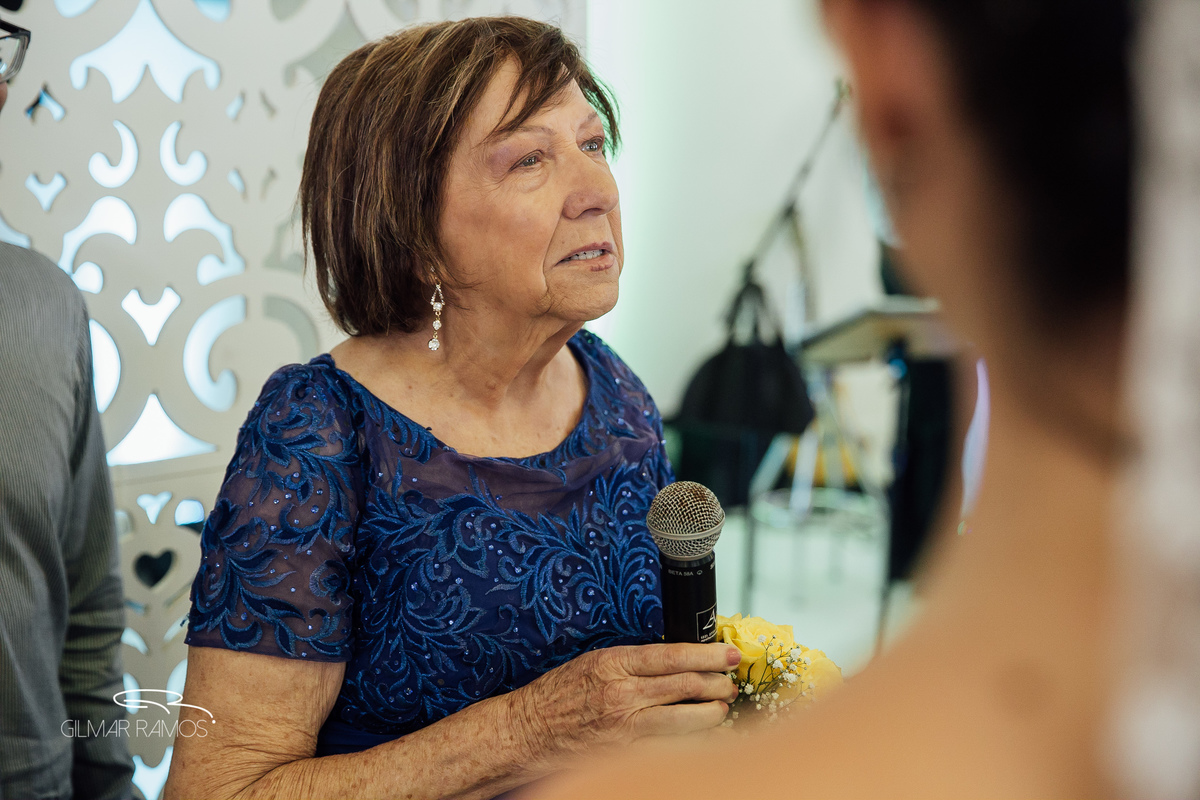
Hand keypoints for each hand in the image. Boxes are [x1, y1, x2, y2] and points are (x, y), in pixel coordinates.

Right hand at [508, 643, 740, 763]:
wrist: (527, 731)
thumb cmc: (558, 695)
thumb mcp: (594, 663)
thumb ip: (632, 662)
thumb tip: (675, 660)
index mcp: (614, 664)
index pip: (674, 655)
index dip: (708, 654)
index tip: (728, 653)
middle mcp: (623, 694)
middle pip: (687, 685)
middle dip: (718, 683)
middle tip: (731, 681)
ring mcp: (626, 727)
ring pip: (687, 719)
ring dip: (712, 713)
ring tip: (721, 707)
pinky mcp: (626, 754)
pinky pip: (670, 746)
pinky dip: (690, 739)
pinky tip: (699, 735)